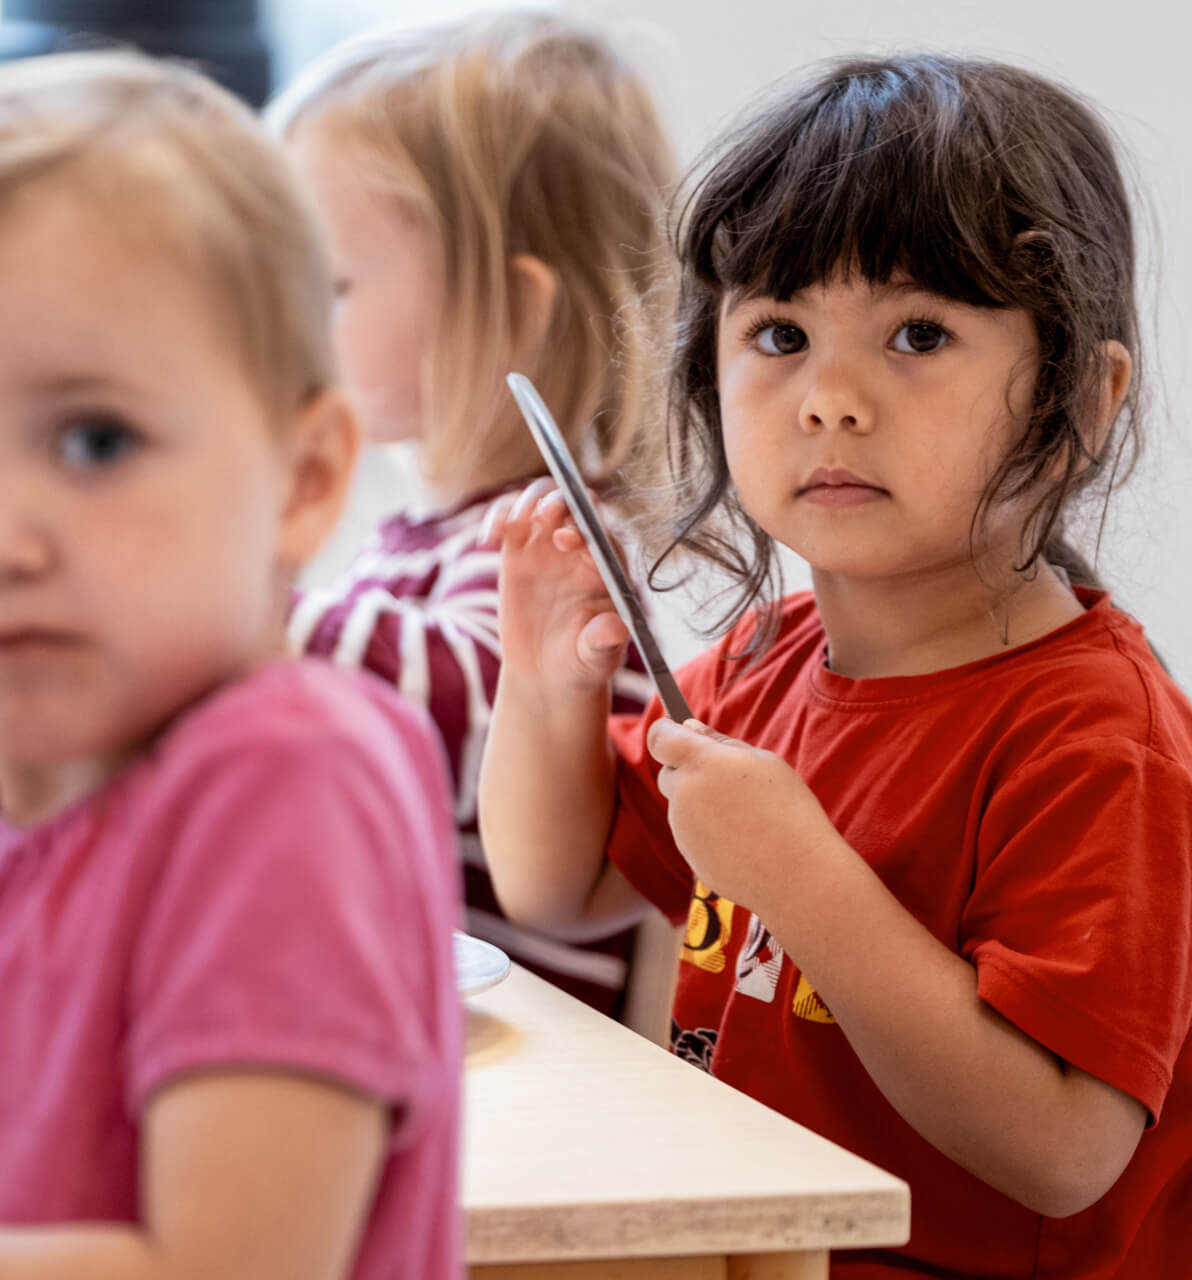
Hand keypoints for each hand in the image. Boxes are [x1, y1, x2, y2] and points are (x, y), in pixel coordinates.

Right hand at [481, 478, 628, 698]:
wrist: (548, 673)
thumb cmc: (582, 663)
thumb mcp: (596, 657)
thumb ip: (603, 642)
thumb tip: (614, 630)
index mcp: (607, 568)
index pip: (602, 535)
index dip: (587, 529)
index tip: (565, 541)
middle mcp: (581, 549)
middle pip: (573, 506)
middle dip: (558, 503)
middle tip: (541, 517)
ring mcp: (548, 546)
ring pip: (540, 502)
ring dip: (527, 501)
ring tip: (509, 525)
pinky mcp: (518, 551)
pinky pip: (509, 520)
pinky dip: (497, 517)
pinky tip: (488, 537)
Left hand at [647, 717, 844, 912]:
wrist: (799, 875)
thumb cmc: (788, 810)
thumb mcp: (763, 762)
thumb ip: (719, 742)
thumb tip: (689, 728)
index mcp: (701, 763)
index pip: (659, 737)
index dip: (665, 731)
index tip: (676, 730)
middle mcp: (684, 795)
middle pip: (668, 773)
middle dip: (688, 770)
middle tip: (727, 777)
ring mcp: (683, 829)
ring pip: (682, 806)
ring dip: (702, 803)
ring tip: (746, 815)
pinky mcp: (690, 857)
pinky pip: (692, 834)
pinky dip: (709, 832)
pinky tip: (743, 840)